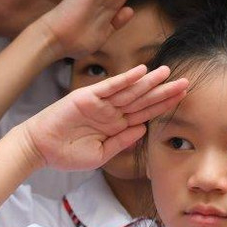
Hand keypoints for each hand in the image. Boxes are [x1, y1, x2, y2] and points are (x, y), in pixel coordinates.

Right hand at [18, 62, 186, 171]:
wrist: (40, 149)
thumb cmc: (67, 154)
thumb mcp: (101, 154)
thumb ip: (122, 142)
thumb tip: (144, 130)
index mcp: (116, 125)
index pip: (145, 113)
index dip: (163, 105)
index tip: (183, 99)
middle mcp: (111, 111)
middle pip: (143, 99)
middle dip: (164, 91)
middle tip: (187, 82)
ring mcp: (100, 103)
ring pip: (131, 91)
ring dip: (150, 82)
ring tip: (168, 73)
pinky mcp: (88, 96)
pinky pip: (110, 86)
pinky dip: (126, 79)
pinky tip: (141, 72)